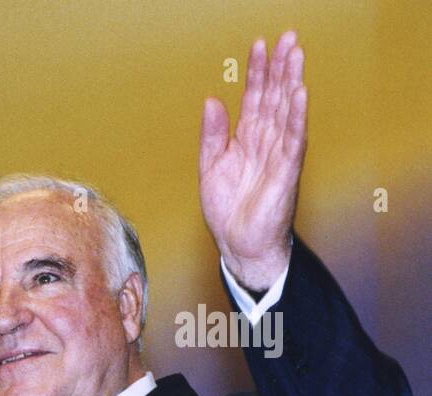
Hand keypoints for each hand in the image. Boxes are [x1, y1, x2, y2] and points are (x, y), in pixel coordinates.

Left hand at [198, 31, 306, 290]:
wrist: (239, 244)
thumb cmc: (228, 209)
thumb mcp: (210, 167)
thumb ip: (212, 134)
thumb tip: (211, 100)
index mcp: (247, 139)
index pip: (254, 98)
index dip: (256, 72)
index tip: (258, 45)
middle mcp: (266, 142)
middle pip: (274, 97)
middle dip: (279, 67)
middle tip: (286, 37)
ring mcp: (279, 155)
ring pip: (287, 112)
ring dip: (291, 83)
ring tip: (295, 55)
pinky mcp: (287, 172)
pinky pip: (293, 140)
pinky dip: (296, 117)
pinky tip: (299, 95)